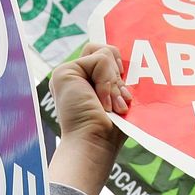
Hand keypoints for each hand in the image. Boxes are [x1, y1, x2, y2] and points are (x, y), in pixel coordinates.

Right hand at [47, 43, 132, 194]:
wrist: (94, 143)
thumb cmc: (110, 130)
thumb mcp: (118, 97)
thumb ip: (118, 77)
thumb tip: (130, 60)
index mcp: (86, 82)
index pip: (106, 58)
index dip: (119, 70)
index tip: (125, 95)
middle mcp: (75, 76)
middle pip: (106, 51)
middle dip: (119, 77)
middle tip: (119, 102)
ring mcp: (67, 73)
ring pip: (104, 53)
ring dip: (113, 82)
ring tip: (110, 105)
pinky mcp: (64, 72)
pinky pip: (99, 60)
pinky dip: (107, 81)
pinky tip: (101, 102)